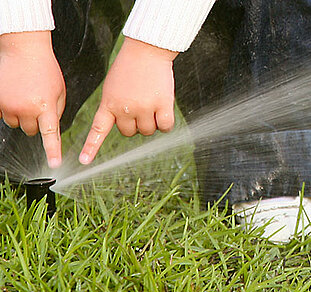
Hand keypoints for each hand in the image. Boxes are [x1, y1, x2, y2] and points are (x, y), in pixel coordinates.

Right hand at [0, 31, 65, 168]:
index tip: (54, 164)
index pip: (50, 135)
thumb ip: (56, 111)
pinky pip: (2, 115)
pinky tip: (14, 95)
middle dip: (35, 123)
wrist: (24, 50)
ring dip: (21, 117)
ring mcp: (8, 105)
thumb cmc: (45, 69)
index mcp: (46, 106)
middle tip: (37, 106)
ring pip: (16, 125)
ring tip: (26, 98)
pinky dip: (8, 109)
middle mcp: (25, 108)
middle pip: (31, 131)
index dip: (52, 151)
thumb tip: (51, 129)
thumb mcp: (59, 91)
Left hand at [79, 37, 177, 164]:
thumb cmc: (129, 68)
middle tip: (139, 106)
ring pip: (147, 131)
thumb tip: (132, 129)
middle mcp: (125, 108)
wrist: (146, 51)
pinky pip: (165, 126)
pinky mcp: (162, 104)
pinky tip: (164, 109)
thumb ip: (116, 107)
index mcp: (108, 104)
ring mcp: (144, 107)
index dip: (91, 147)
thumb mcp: (113, 87)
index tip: (85, 162)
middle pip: (130, 132)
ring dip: (151, 122)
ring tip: (151, 103)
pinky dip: (166, 123)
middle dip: (135, 124)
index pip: (99, 130)